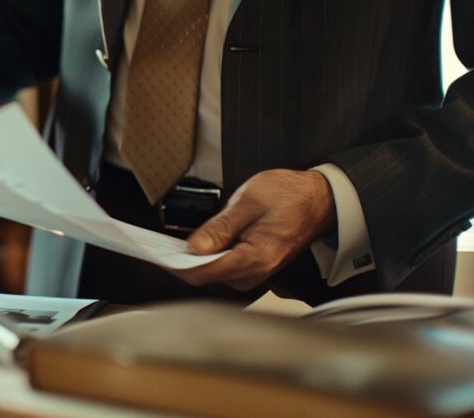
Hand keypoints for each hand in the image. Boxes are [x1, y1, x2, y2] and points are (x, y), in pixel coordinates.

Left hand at [172, 169, 335, 290]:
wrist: (318, 199)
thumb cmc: (289, 196)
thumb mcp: (249, 202)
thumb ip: (220, 227)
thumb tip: (193, 248)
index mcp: (256, 258)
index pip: (204, 273)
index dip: (175, 264)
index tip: (155, 253)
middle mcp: (256, 273)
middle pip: (204, 276)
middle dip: (180, 260)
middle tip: (158, 243)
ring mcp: (254, 273)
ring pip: (211, 273)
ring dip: (192, 258)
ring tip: (175, 241)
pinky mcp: (252, 268)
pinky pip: (221, 267)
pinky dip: (206, 256)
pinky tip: (197, 242)